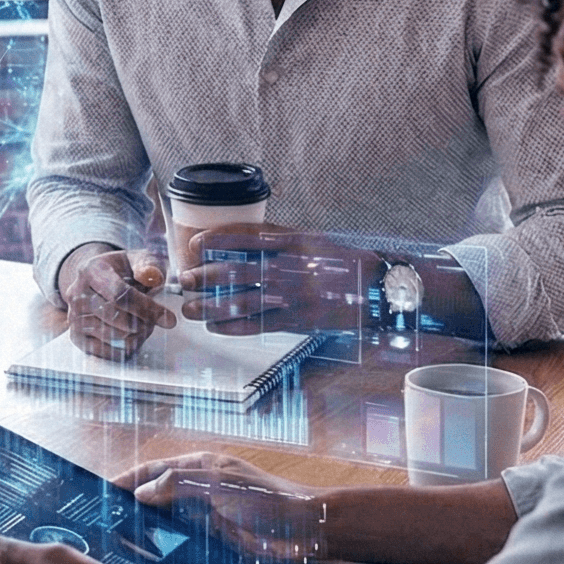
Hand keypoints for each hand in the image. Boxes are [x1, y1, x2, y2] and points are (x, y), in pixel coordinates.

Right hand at [57, 245, 175, 359]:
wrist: (99, 280)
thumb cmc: (124, 271)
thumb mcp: (139, 260)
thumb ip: (150, 265)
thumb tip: (152, 277)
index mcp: (91, 269)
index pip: (119, 294)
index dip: (146, 308)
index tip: (169, 319)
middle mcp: (76, 293)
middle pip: (115, 317)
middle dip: (143, 322)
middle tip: (155, 320)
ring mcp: (73, 316)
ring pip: (113, 336)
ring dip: (137, 335)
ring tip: (143, 323)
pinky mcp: (75, 336)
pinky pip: (106, 351)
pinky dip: (126, 347)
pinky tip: (132, 335)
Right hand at [118, 453, 324, 563]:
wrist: (307, 529)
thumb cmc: (269, 500)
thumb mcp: (220, 484)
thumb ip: (179, 484)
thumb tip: (142, 493)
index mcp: (199, 467)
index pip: (153, 470)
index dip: (127, 480)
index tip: (102, 492)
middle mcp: (198, 489)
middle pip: (155, 495)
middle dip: (131, 506)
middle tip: (104, 523)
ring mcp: (205, 515)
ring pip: (166, 520)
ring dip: (146, 529)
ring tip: (119, 542)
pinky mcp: (214, 539)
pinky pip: (182, 541)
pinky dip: (165, 546)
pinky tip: (150, 558)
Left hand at [175, 226, 372, 335]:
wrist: (378, 289)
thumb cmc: (341, 262)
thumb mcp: (311, 240)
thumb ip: (276, 238)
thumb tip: (232, 240)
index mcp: (294, 241)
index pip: (246, 237)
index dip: (215, 240)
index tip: (194, 244)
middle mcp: (291, 268)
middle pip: (236, 271)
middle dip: (204, 277)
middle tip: (184, 279)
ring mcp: (294, 297)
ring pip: (241, 302)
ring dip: (209, 306)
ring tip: (190, 307)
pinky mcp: (297, 321)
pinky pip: (256, 325)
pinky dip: (230, 326)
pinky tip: (214, 325)